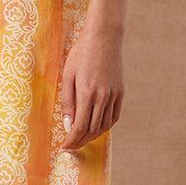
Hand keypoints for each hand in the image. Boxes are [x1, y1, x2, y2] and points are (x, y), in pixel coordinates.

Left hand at [60, 24, 123, 150]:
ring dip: (92, 136)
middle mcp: (102, 97)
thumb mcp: (68, 76)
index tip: (64, 147)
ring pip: (104, 126)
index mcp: (86, 93)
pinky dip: (105, 126)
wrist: (104, 37)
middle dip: (80, 142)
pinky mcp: (121, 92)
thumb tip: (67, 125)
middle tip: (71, 146)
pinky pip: (114, 117)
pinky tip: (97, 128)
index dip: (72, 140)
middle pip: (92, 130)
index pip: (79, 127)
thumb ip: (67, 102)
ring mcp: (114, 95)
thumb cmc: (81, 53)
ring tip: (81, 139)